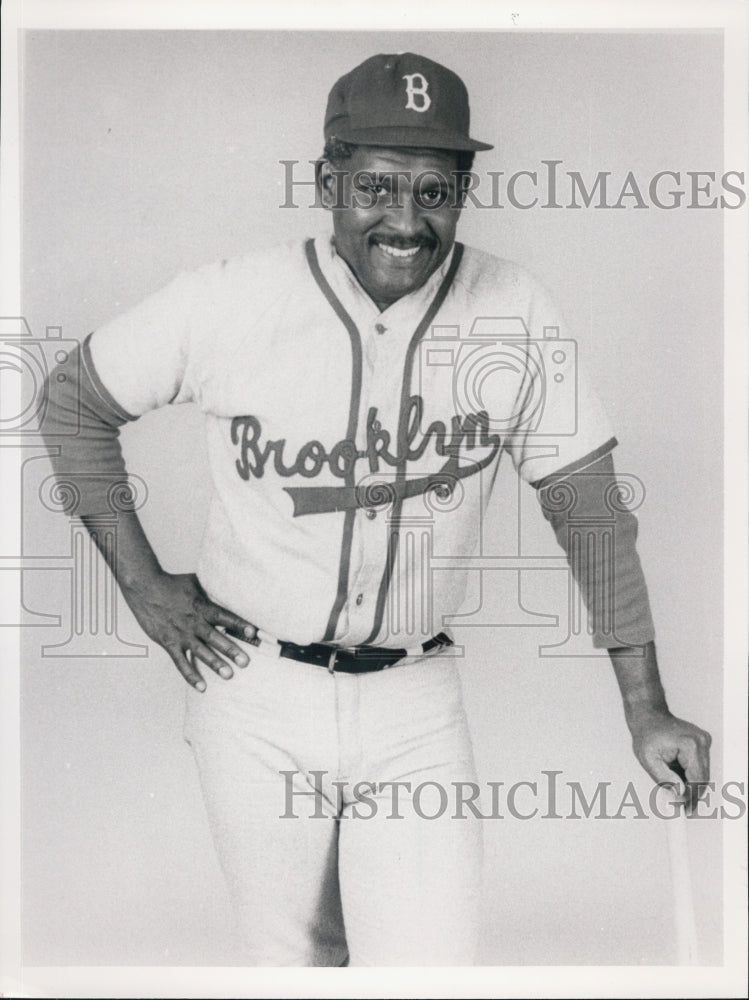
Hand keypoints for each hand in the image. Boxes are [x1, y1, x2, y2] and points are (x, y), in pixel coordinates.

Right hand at [122, 571, 258, 690]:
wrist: (144, 588)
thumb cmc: (172, 583)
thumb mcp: (196, 581)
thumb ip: (212, 588)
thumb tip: (232, 584)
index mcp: (201, 606)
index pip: (223, 616)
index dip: (238, 623)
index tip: (253, 632)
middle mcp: (193, 622)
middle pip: (214, 637)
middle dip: (230, 649)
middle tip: (245, 662)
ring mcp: (180, 634)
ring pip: (200, 651)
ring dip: (214, 663)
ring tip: (228, 675)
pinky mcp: (168, 643)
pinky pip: (180, 662)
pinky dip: (190, 675)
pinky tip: (202, 687)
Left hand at [627, 707, 711, 814]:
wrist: (649, 716)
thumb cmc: (646, 735)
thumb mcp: (648, 759)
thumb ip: (665, 779)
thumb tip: (681, 795)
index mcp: (690, 745)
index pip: (697, 779)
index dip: (692, 797)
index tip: (686, 811)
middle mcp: (702, 741)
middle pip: (703, 778)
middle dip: (693, 795)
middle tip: (684, 810)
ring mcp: (704, 741)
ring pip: (703, 773)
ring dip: (692, 786)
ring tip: (679, 796)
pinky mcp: (703, 742)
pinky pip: (700, 765)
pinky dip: (691, 775)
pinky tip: (680, 780)